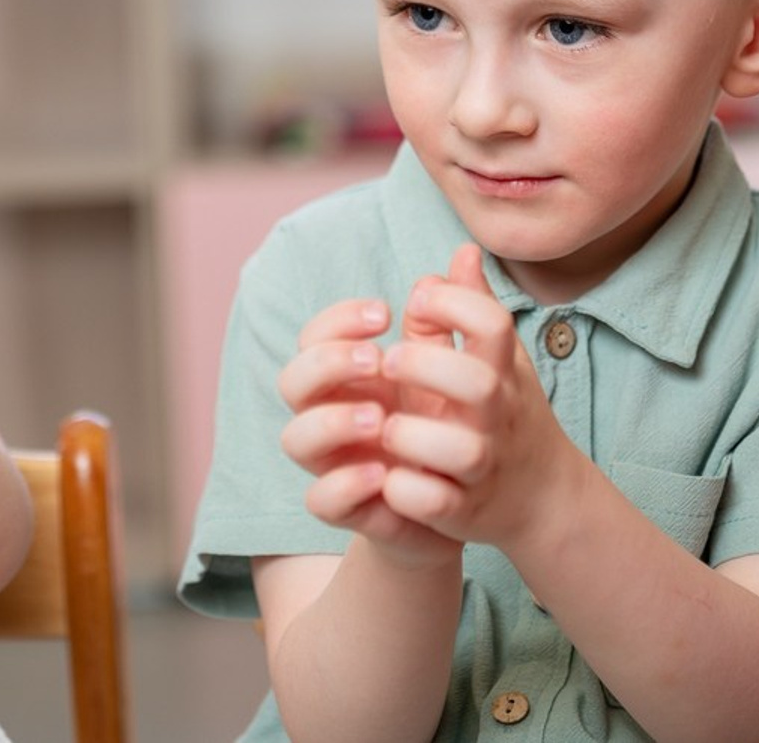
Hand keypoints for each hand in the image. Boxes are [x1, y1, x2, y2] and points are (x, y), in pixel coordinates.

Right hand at [278, 293, 460, 566]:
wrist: (469, 499)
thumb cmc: (451, 420)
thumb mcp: (463, 365)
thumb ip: (459, 314)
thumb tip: (467, 252)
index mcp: (347, 376)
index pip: (314, 335)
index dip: (338, 320)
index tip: (385, 313)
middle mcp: (328, 414)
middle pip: (291, 381)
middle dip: (330, 364)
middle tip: (379, 359)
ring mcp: (333, 462)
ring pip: (293, 439)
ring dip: (333, 422)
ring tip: (382, 417)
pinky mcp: (349, 509)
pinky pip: (320, 500)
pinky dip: (344, 485)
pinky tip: (383, 473)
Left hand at [376, 243, 575, 551]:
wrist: (542, 499)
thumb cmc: (503, 412)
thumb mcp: (496, 358)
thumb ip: (472, 305)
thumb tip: (463, 249)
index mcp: (502, 372)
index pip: (493, 324)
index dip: (454, 302)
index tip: (415, 298)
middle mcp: (498, 417)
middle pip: (478, 384)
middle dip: (427, 367)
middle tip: (387, 360)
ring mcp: (483, 467)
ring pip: (458, 449)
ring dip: (411, 433)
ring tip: (384, 423)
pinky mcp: (463, 512)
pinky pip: (434, 503)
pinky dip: (407, 491)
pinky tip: (385, 476)